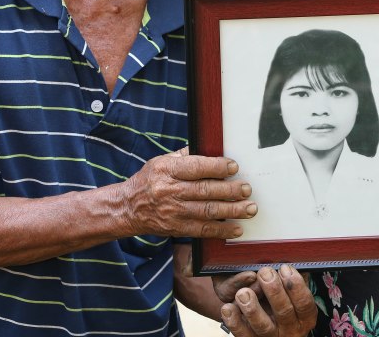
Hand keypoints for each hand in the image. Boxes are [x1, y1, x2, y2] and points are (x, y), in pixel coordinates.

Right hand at [117, 147, 255, 238]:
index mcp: (167, 170)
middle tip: (247, 189)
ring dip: (232, 210)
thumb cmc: (149, 180)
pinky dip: (222, 230)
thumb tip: (210, 148)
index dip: (217, 167)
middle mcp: (170, 191)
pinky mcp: (176, 228)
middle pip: (205, 191)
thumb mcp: (161, 161)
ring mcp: (173, 212)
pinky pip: (202, 230)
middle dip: (230, 190)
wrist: (128, 208)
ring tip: (250, 208)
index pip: (196, 167)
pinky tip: (237, 228)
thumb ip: (185, 156)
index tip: (234, 167)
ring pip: (207, 211)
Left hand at [219, 265, 315, 336]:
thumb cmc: (282, 303)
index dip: (295, 286)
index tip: (284, 268)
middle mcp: (289, 329)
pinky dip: (234, 321)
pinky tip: (228, 308)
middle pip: (284, 312)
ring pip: (262, 326)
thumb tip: (292, 260)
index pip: (304, 303)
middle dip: (274, 291)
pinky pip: (242, 334)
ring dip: (252, 308)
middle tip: (264, 273)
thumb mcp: (293, 295)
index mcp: (304, 317)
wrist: (270, 330)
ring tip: (243, 293)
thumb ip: (293, 281)